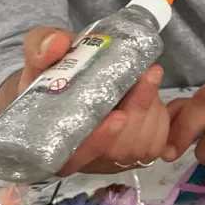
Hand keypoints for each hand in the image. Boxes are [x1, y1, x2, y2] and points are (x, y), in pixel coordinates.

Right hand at [3, 28, 170, 175]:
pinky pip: (158, 142)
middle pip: (119, 148)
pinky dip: (164, 116)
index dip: (97, 142)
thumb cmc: (51, 77)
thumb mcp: (40, 58)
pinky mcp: (134, 154)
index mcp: (50, 144)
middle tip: (148, 74)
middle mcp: (82, 157)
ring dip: (151, 107)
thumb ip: (41, 46)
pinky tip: (151, 96)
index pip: (72, 160)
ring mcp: (109, 158)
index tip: (118, 116)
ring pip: (141, 144)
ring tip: (145, 78)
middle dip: (138, 110)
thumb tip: (56, 45)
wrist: (71, 83)